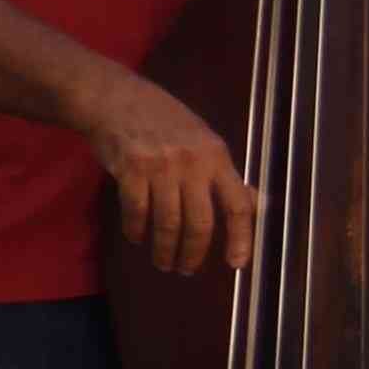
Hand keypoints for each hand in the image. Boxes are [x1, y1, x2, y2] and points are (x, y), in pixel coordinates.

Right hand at [81, 67, 257, 277]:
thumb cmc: (163, 119)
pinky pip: (137, 213)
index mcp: (216, 156)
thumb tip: (253, 204)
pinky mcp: (130, 171)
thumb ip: (223, 173)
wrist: (116, 98)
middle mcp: (192, 163)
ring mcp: (160, 167)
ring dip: (164, 250)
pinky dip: (137, 231)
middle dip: (193, 253)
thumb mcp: (202, 139)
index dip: (240, 237)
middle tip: (186, 270)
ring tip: (163, 262)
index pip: (237, 203)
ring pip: (167, 224)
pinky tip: (137, 237)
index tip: (236, 263)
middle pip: (200, 223)